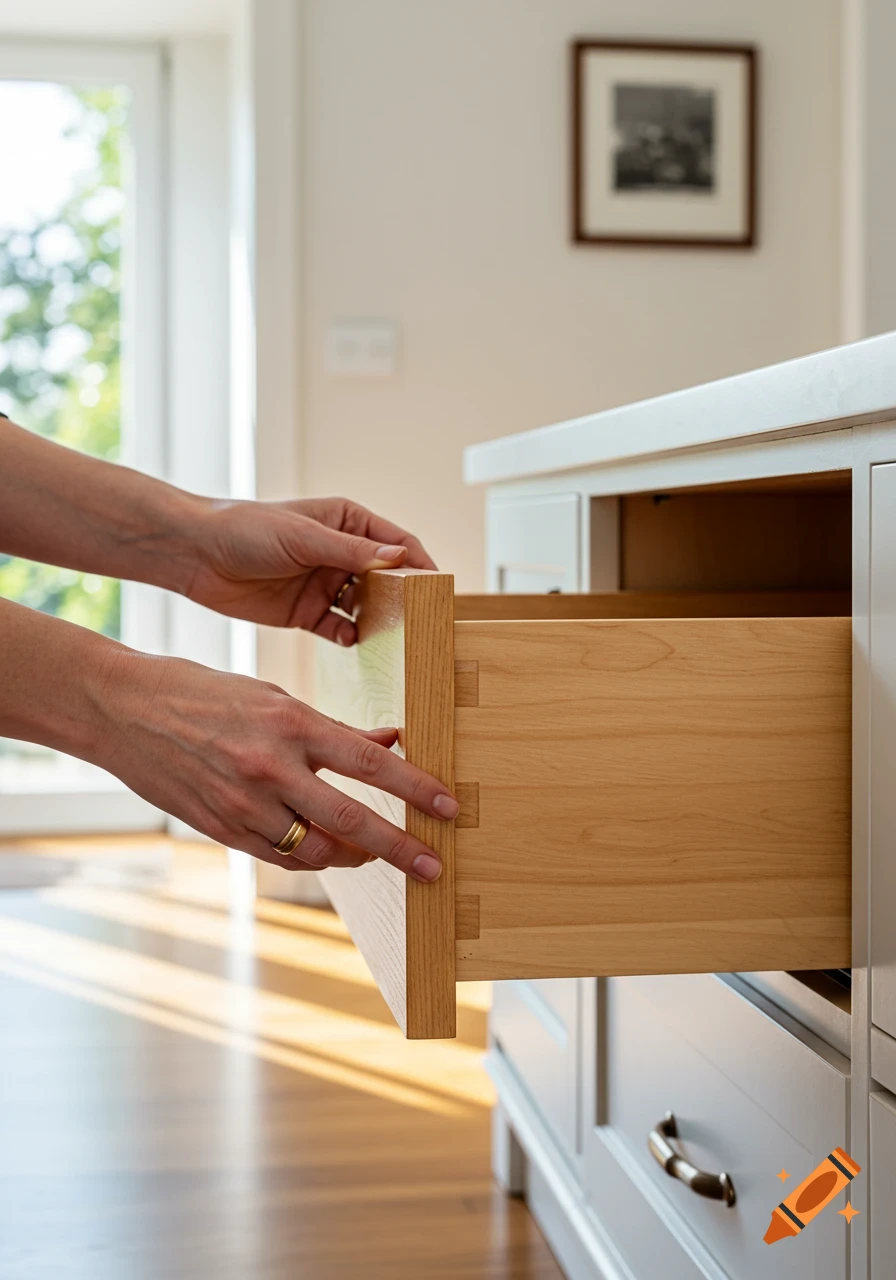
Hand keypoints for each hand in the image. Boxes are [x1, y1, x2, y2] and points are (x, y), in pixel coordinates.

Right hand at [93, 648, 455, 877]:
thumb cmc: (206, 692)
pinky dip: (308, 856)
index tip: (449, 808)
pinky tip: (325, 850)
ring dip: (354, 856)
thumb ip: (333, 729)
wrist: (125, 710)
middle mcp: (271, 768)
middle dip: (400, 848)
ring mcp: (243, 804)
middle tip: (433, 867)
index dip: (416, 788)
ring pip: (316, 851)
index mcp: (291, 722)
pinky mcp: (221, 829)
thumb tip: (391, 741)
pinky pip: (279, 856)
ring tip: (375, 852)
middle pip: (353, 821)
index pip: (370, 763)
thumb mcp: (274, 696)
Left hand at [184, 496, 436, 643]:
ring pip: (366, 607)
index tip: (438, 586)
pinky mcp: (306, 613)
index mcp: (345, 522)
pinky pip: (339, 629)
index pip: (396, 542)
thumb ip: (352, 551)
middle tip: (424, 619)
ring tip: (396, 638)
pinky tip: (356, 644)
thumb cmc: (246, 529)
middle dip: (405, 597)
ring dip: (380, 621)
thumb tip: (401, 556)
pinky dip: (351, 638)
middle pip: (386, 578)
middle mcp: (340, 553)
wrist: (194, 555)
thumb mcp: (303, 537)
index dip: (419, 563)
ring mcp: (324, 585)